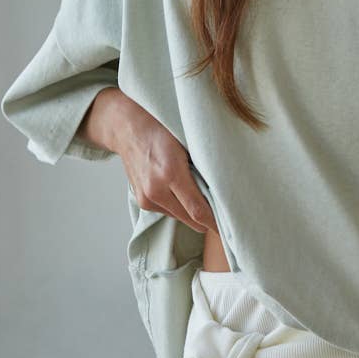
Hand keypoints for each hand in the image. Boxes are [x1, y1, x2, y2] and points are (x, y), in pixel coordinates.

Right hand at [94, 89, 218, 234]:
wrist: (129, 129)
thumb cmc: (161, 130)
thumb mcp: (187, 144)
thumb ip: (202, 168)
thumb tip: (222, 190)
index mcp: (170, 172)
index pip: (197, 209)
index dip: (214, 222)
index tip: (229, 228)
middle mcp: (156, 189)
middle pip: (189, 218)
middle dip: (206, 218)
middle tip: (223, 213)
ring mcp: (146, 198)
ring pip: (179, 216)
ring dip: (191, 211)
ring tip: (198, 191)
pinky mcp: (141, 202)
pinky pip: (167, 210)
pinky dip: (178, 205)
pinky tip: (180, 189)